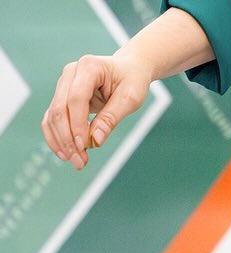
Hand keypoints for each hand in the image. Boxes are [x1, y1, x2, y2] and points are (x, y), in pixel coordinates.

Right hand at [42, 53, 151, 169]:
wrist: (129, 69)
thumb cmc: (132, 80)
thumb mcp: (130, 98)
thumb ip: (112, 118)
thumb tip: (95, 141)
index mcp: (89, 67)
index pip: (76, 99)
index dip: (78, 124)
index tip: (84, 146)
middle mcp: (70, 73)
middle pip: (60, 108)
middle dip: (68, 138)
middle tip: (79, 161)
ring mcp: (63, 84)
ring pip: (53, 115)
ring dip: (61, 141)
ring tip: (75, 161)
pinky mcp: (62, 96)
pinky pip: (53, 118)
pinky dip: (57, 136)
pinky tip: (65, 153)